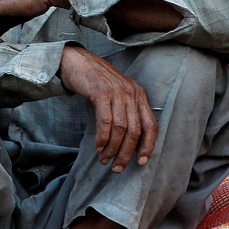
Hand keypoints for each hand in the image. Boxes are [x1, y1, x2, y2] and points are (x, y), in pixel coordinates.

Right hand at [59, 45, 156, 172]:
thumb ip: (126, 112)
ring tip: (104, 159)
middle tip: (117, 167)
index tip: (140, 162)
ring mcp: (117, 92)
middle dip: (126, 153)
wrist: (77, 62)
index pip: (151, 125)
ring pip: (121, 128)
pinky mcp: (101, 92)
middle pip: (135, 131)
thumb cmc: (96, 82)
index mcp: (139, 95)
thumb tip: (128, 143)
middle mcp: (131, 93)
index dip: (148, 146)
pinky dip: (102, 137)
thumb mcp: (118, 94)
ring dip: (112, 148)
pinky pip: (105, 121)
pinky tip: (97, 146)